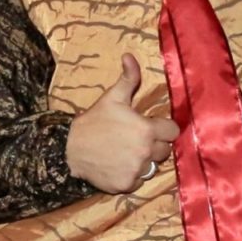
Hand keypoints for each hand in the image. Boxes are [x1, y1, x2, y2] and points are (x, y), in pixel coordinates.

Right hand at [66, 53, 176, 192]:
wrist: (68, 149)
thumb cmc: (93, 121)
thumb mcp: (112, 97)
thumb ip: (128, 78)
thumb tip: (129, 56)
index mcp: (146, 130)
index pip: (173, 132)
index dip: (164, 129)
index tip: (152, 128)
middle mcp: (145, 152)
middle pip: (164, 151)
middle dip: (154, 145)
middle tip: (136, 140)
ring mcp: (136, 170)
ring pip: (152, 167)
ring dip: (144, 161)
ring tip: (126, 152)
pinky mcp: (126, 185)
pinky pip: (139, 181)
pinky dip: (131, 175)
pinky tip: (118, 165)